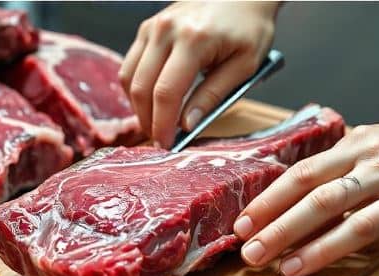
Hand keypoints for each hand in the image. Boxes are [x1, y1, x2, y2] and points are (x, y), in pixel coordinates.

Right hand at [119, 2, 278, 147]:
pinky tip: (152, 101)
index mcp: (194, 39)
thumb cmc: (249, 27)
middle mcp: (166, 30)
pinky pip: (130, 65)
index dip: (162, 125)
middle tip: (160, 141)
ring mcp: (153, 27)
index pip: (167, 92)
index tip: (166, 145)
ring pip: (129, 78)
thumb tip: (187, 126)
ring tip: (156, 123)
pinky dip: (136, 88)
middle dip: (147, 121)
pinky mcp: (147, 28)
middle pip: (142, 88)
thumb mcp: (245, 65)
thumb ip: (214, 96)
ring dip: (138, 107)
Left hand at [233, 112, 378, 275]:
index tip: (241, 222)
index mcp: (350, 145)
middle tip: (243, 245)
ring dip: (288, 234)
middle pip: (305, 188)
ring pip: (327, 206)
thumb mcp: (374, 148)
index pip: (298, 172)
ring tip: (264, 258)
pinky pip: (361, 228)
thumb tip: (296, 192)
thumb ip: (338, 166)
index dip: (266, 199)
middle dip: (269, 219)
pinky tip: (302, 264)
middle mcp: (363, 157)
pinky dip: (326, 248)